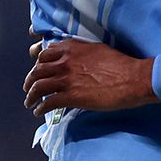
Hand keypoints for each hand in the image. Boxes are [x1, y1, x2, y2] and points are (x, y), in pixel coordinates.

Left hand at [23, 39, 157, 116]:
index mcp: (71, 48)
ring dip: (31, 96)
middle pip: (38, 70)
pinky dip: (40, 108)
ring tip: (29, 102)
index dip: (38, 63)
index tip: (37, 69)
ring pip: (38, 86)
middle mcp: (65, 61)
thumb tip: (74, 60)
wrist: (132, 79)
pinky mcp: (71, 96)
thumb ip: (80, 53)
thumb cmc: (120, 65)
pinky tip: (39, 112)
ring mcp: (66, 79)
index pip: (45, 54)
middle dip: (30, 80)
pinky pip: (48, 102)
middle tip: (28, 88)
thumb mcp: (97, 50)